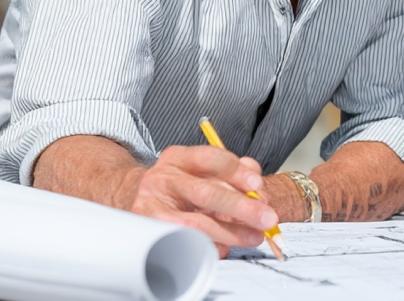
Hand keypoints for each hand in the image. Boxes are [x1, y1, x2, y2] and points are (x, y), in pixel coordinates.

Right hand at [128, 145, 279, 257]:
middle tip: (267, 218)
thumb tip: (258, 189)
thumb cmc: (179, 186)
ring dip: (231, 232)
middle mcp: (162, 179)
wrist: (136, 198)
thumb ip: (233, 173)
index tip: (258, 185)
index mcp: (178, 158)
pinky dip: (211, 246)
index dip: (236, 172)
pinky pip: (186, 242)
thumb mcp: (202, 170)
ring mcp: (152, 206)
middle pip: (206, 193)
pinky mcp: (151, 232)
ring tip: (254, 236)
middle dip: (241, 207)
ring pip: (196, 222)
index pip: (210, 159)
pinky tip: (226, 246)